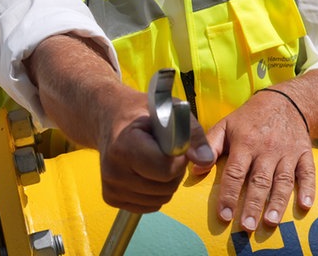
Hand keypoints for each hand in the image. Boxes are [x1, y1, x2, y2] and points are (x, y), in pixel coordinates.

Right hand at [96, 89, 213, 212]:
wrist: (111, 119)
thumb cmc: (143, 113)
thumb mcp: (170, 111)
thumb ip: (192, 134)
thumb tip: (206, 160)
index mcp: (124, 145)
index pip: (165, 169)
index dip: (178, 159)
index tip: (173, 145)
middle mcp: (113, 169)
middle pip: (165, 187)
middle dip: (174, 171)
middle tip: (164, 152)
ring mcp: (111, 186)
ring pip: (160, 200)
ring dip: (166, 183)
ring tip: (155, 160)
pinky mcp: (111, 198)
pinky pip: (149, 205)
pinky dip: (155, 193)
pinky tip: (145, 172)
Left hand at [197, 88, 314, 231]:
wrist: (285, 102)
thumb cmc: (249, 118)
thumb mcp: (226, 125)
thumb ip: (210, 145)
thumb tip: (194, 168)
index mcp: (245, 142)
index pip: (235, 172)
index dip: (229, 194)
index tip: (224, 215)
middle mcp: (267, 149)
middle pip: (259, 181)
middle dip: (253, 205)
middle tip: (247, 226)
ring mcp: (288, 152)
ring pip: (283, 181)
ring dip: (278, 203)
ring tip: (271, 222)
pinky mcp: (304, 154)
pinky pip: (308, 173)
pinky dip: (308, 189)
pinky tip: (305, 205)